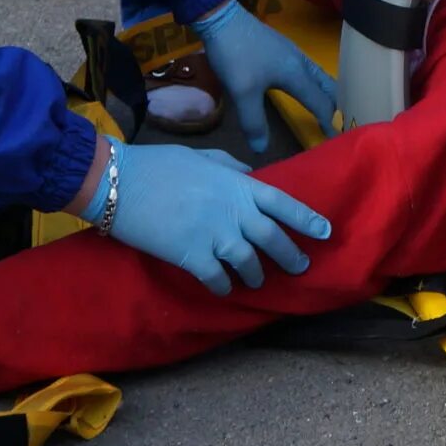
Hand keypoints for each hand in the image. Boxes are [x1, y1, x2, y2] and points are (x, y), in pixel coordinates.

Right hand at [98, 139, 333, 293]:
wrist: (120, 182)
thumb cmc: (158, 164)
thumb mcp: (201, 156)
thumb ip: (230, 166)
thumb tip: (249, 173)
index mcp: (237, 184)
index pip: (283, 203)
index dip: (307, 219)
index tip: (325, 232)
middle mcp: (233, 211)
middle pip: (273, 239)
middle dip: (290, 256)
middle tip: (300, 268)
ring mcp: (214, 234)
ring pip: (249, 263)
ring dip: (255, 275)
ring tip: (256, 281)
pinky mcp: (191, 256)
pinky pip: (217, 279)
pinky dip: (223, 287)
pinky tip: (223, 289)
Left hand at [193, 0, 339, 152]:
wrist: (222, 18)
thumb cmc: (236, 55)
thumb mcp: (242, 93)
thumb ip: (254, 121)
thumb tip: (262, 149)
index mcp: (296, 74)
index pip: (321, 102)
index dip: (328, 122)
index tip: (335, 140)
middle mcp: (300, 62)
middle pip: (327, 85)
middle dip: (335, 105)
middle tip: (335, 124)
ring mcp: (292, 52)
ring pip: (319, 76)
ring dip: (325, 93)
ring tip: (324, 108)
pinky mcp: (282, 48)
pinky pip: (308, 69)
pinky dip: (314, 83)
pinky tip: (301, 87)